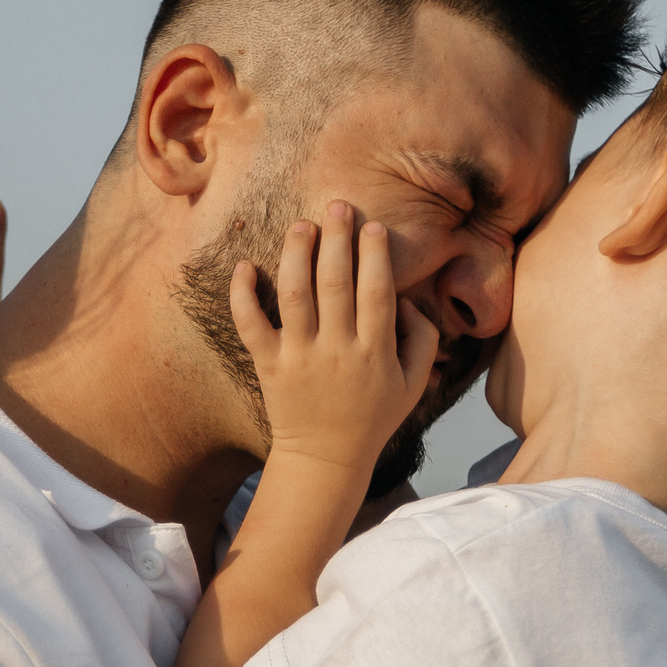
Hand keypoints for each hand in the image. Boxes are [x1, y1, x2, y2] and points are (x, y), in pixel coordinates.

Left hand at [230, 201, 439, 476]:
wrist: (325, 461)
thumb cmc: (372, 418)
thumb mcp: (414, 386)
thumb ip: (423, 340)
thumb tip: (411, 300)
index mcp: (374, 353)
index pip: (377, 292)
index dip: (376, 255)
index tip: (373, 227)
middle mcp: (337, 351)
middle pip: (336, 283)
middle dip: (338, 238)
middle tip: (338, 205)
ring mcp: (300, 357)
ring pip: (295, 294)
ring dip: (298, 254)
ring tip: (303, 226)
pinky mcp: (269, 365)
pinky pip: (251, 324)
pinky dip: (243, 294)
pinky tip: (246, 266)